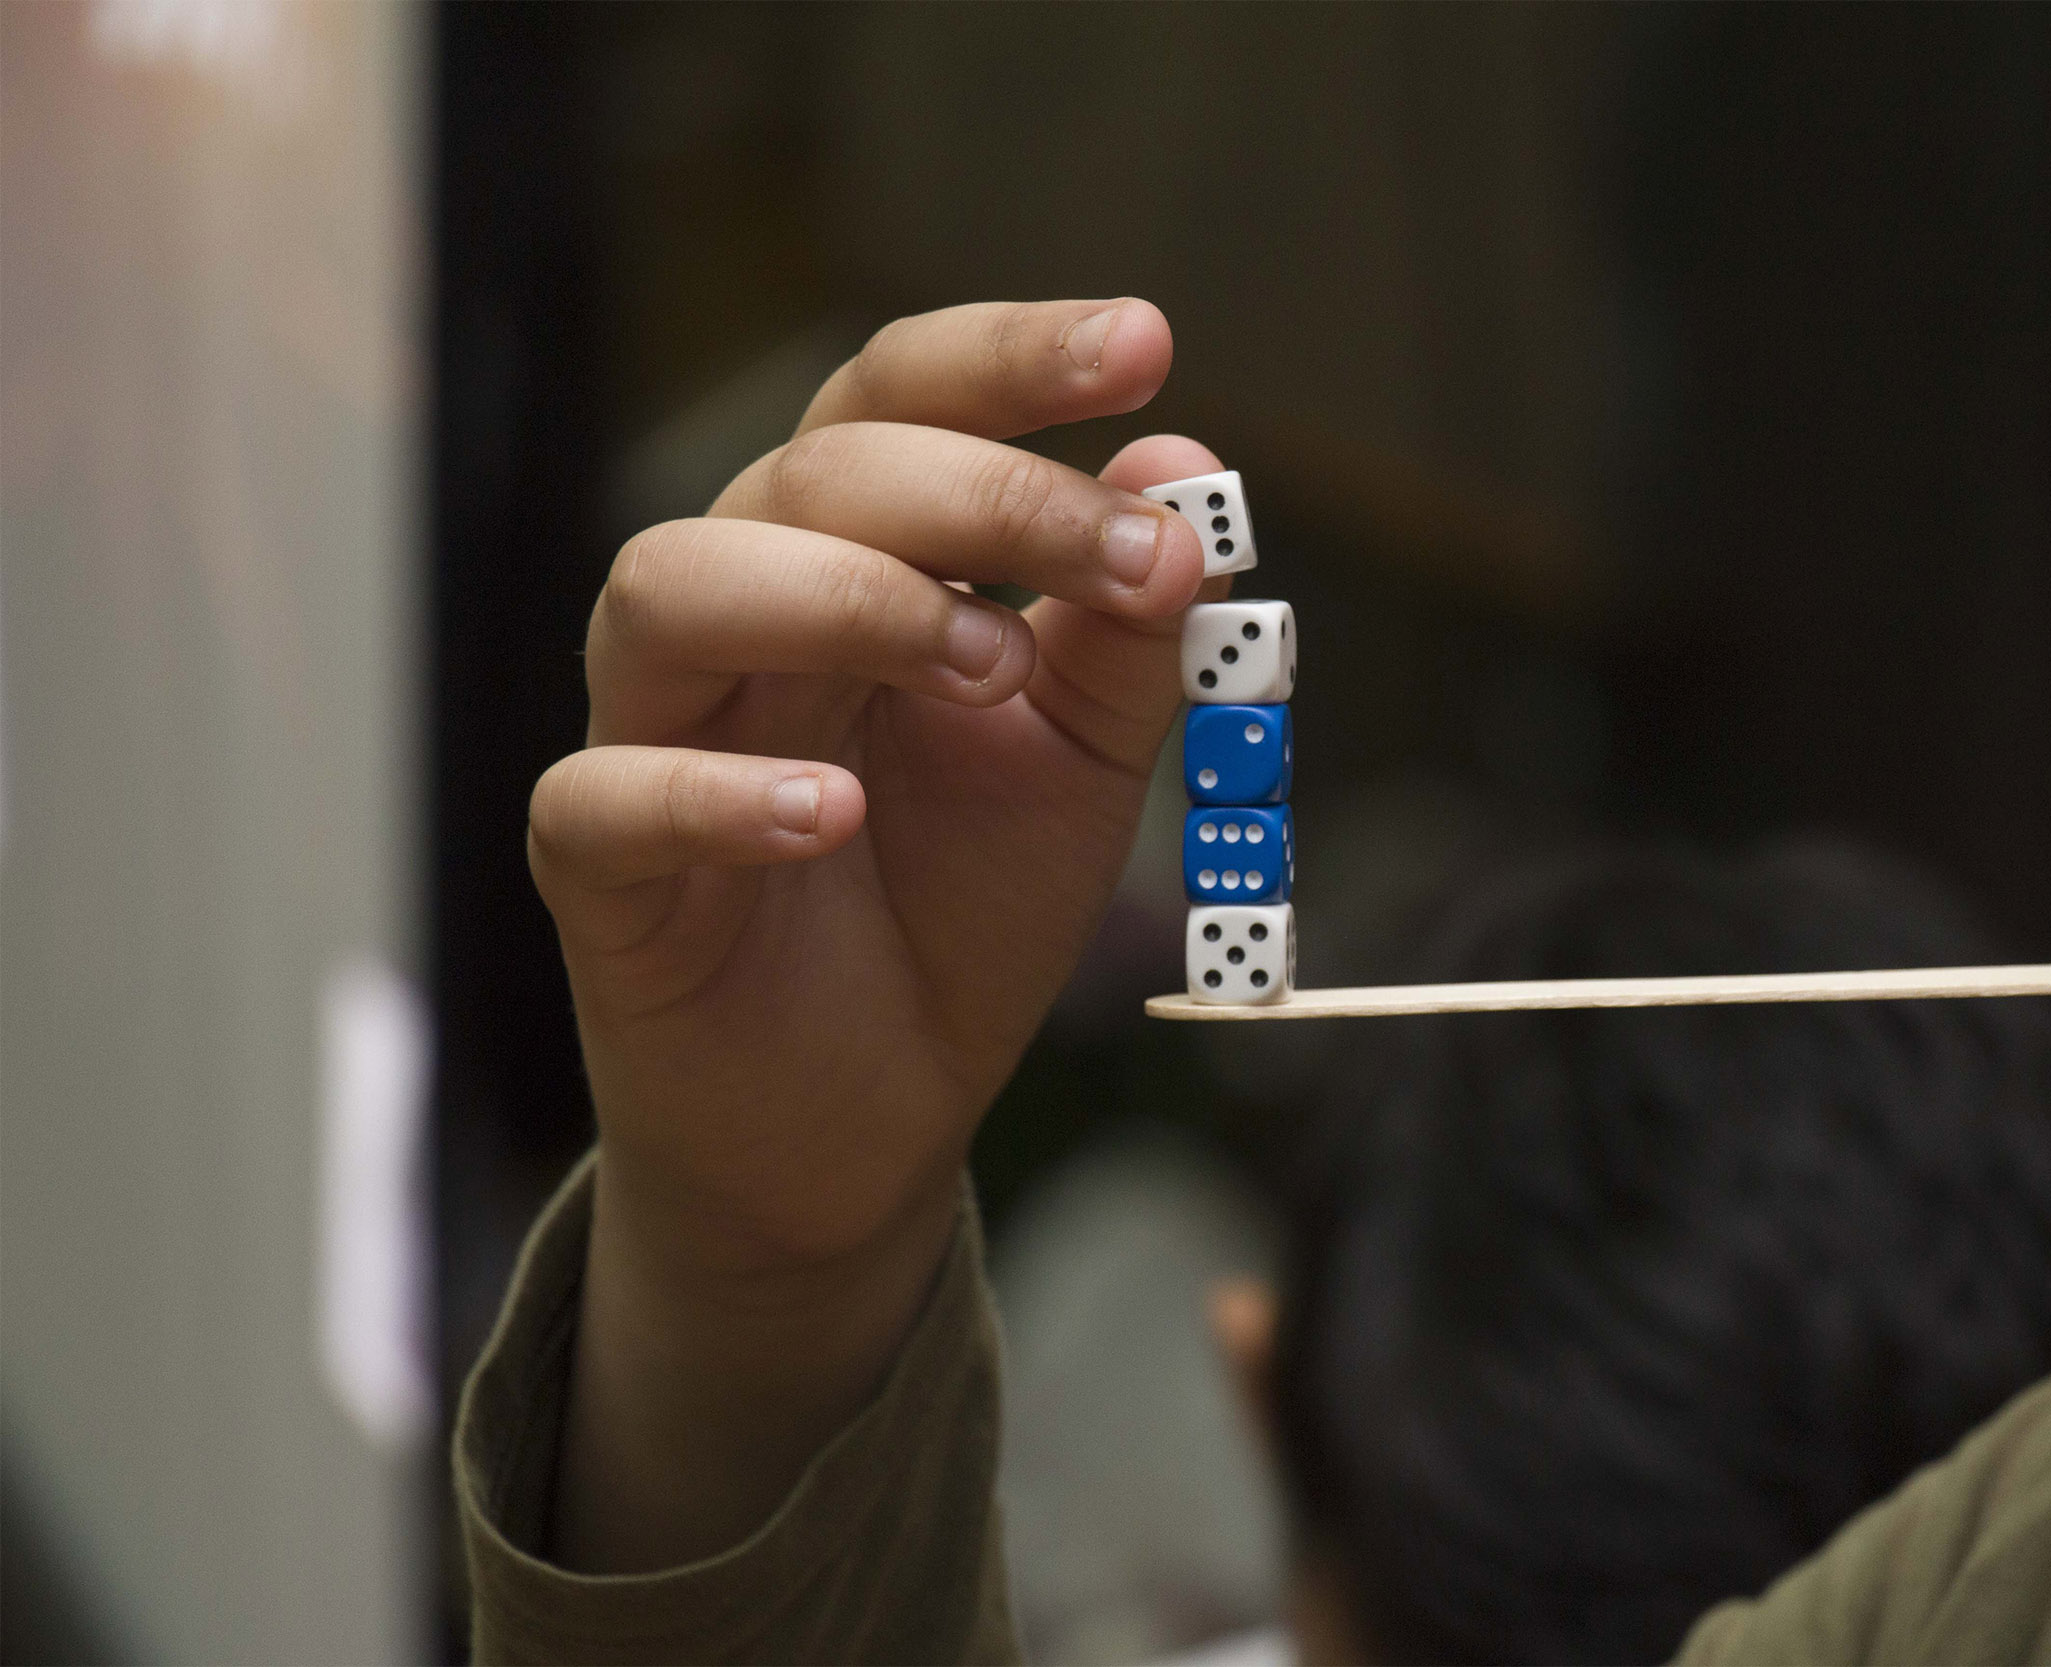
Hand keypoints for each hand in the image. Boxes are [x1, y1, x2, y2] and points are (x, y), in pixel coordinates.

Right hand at [525, 299, 1220, 1568]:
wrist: (870, 1115)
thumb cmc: (958, 911)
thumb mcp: (1080, 767)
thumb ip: (1125, 633)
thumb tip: (1185, 474)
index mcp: (855, 558)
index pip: (904, 402)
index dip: (1012, 360)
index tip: (1144, 347)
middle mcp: (744, 613)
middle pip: (809, 470)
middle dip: (982, 492)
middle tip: (1124, 561)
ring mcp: (654, 730)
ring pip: (672, 584)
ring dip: (844, 597)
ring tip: (981, 664)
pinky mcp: (596, 868)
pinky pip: (608, 795)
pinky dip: (719, 791)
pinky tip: (838, 815)